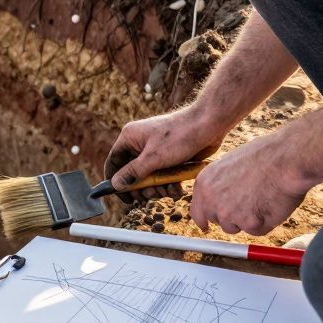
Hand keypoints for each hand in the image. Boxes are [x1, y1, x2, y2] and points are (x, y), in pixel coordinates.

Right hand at [105, 105, 229, 202]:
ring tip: (169, 190)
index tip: (124, 197)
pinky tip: (178, 188)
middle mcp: (140, 144)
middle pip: (132, 174)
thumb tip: (115, 185)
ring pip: (149, 178)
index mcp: (130, 137)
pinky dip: (169, 184)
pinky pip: (163, 176)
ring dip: (158, 188)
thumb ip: (133, 173)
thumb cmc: (179, 136)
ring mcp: (155, 151)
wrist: (208, 125)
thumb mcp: (153, 158)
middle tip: (151, 195)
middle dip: (142, 188)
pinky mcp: (169, 158)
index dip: (116, 180)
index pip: (114, 162)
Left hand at [188, 134, 314, 234]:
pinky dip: (266, 222)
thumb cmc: (265, 156)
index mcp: (205, 182)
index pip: (197, 211)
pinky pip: (257, 230)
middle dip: (232, 217)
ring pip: (237, 227)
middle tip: (250, 202)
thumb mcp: (231, 164)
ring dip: (249, 219)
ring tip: (263, 197)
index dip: (205, 219)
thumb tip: (222, 197)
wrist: (286, 158)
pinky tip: (272, 203)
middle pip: (218, 222)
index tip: (207, 225)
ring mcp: (229, 214)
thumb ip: (221, 183)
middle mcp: (212, 200)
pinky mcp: (248, 224)